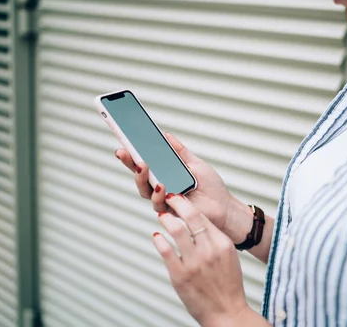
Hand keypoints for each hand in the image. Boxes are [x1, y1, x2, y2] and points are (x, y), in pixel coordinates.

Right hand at [115, 132, 231, 231]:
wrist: (224, 206)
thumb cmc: (210, 186)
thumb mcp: (195, 163)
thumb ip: (180, 151)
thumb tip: (165, 135)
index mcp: (165, 173)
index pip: (144, 162)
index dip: (132, 153)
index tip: (122, 141)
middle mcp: (160, 186)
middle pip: (139, 175)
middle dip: (129, 162)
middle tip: (124, 151)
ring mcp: (163, 199)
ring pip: (144, 190)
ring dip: (141, 177)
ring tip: (143, 165)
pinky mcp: (170, 211)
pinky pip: (159, 202)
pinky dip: (158, 193)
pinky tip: (162, 185)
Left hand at [153, 194, 247, 326]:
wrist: (227, 312)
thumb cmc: (228, 285)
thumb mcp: (229, 256)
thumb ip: (215, 238)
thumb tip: (197, 221)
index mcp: (223, 243)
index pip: (203, 216)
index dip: (189, 205)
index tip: (181, 198)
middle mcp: (209, 250)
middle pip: (190, 216)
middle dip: (177, 202)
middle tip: (169, 197)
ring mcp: (194, 262)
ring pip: (175, 229)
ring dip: (166, 219)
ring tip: (162, 216)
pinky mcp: (180, 275)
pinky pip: (165, 250)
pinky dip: (159, 240)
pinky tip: (157, 236)